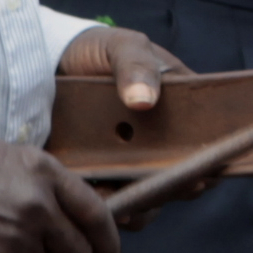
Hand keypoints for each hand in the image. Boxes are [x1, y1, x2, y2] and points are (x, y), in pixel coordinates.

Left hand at [54, 25, 195, 222]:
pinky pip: (112, 200)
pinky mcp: (99, 177)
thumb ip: (136, 66)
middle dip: (171, 190)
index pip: (205, 142)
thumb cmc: (93, 50)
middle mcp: (160, 143)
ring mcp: (129, 163)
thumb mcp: (120, 46)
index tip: (200, 175)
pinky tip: (96, 201)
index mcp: (179, 111)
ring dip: (140, 205)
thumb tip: (144, 101)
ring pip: (148, 196)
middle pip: (180, 177)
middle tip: (156, 191)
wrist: (44, 63)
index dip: (208, 161)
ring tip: (118, 203)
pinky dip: (109, 206)